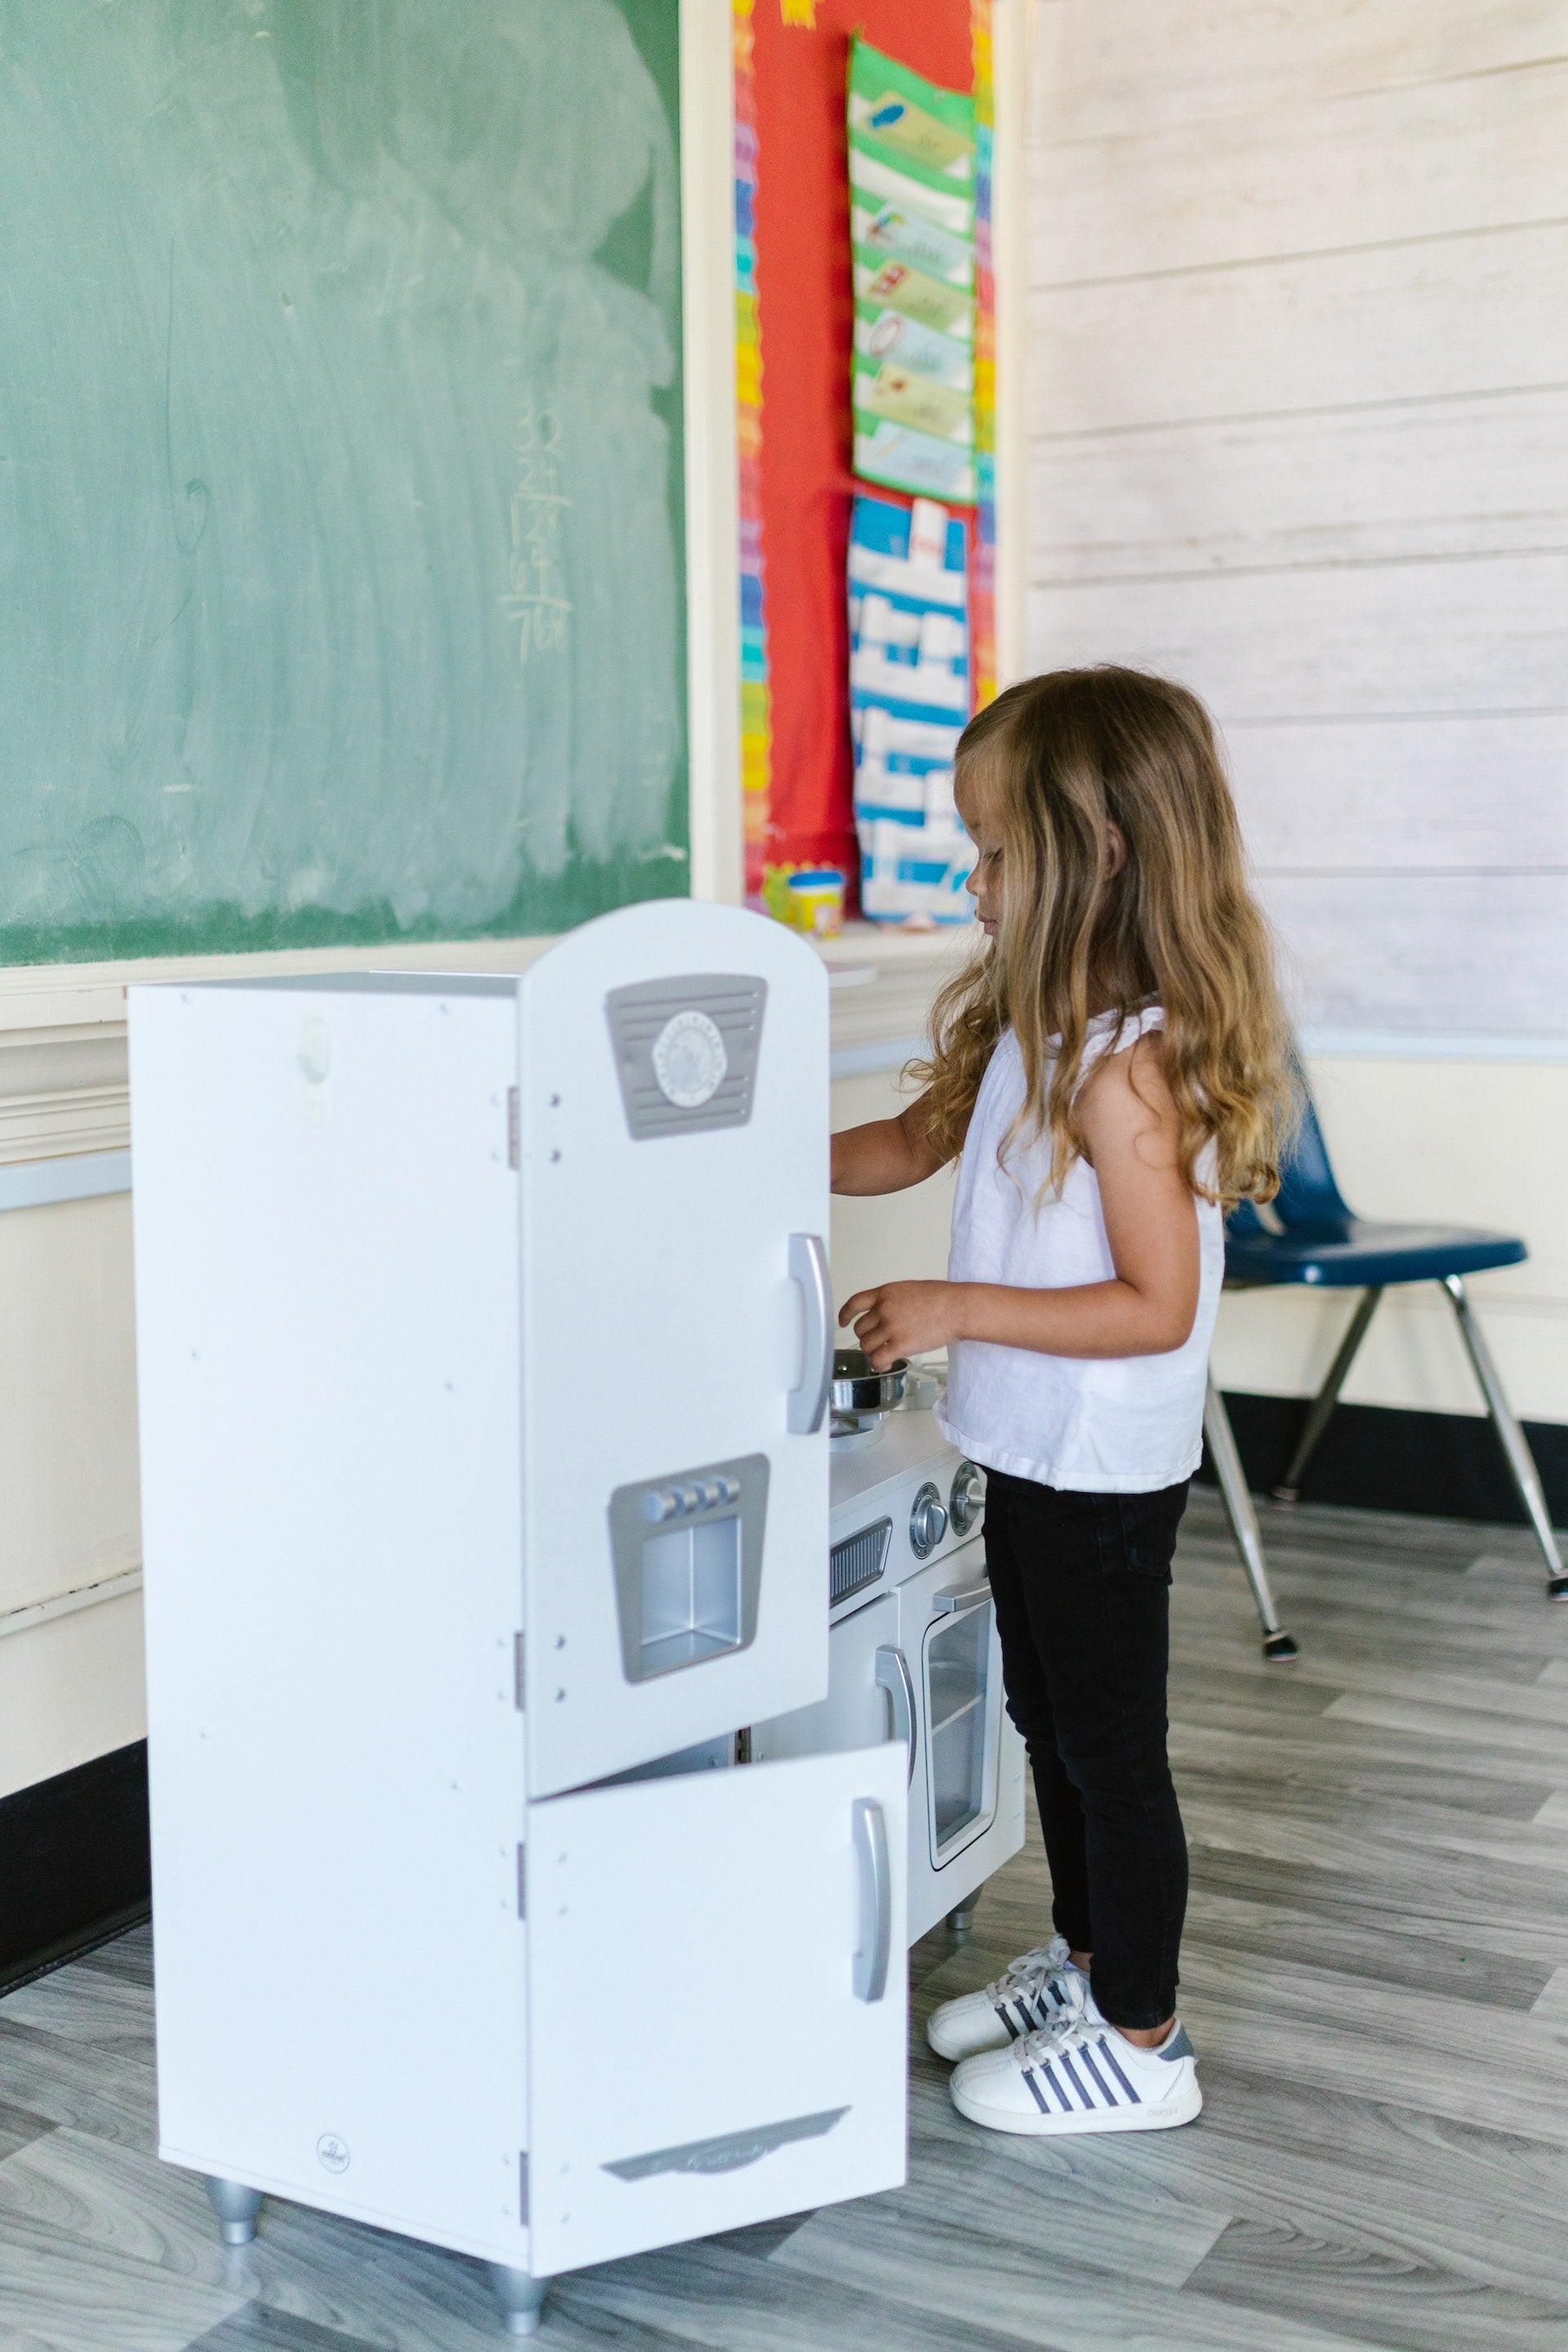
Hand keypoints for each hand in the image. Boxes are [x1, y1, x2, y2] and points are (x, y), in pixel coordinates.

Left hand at [838, 1280, 965, 1368]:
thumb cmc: (943, 1299)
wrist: (959, 1308)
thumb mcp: (911, 1290)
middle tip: (878, 1343)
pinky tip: (886, 1364)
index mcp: (886, 1293)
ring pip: (866, 1346)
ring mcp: (891, 1326)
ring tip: (886, 1354)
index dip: (845, 1314)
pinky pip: (878, 1359)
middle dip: (867, 1338)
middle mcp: (884, 1308)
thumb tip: (886, 1315)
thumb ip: (894, 1300)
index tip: (843, 1321)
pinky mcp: (900, 1344)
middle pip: (860, 1329)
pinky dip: (879, 1364)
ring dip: (874, 1352)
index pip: (855, 1303)